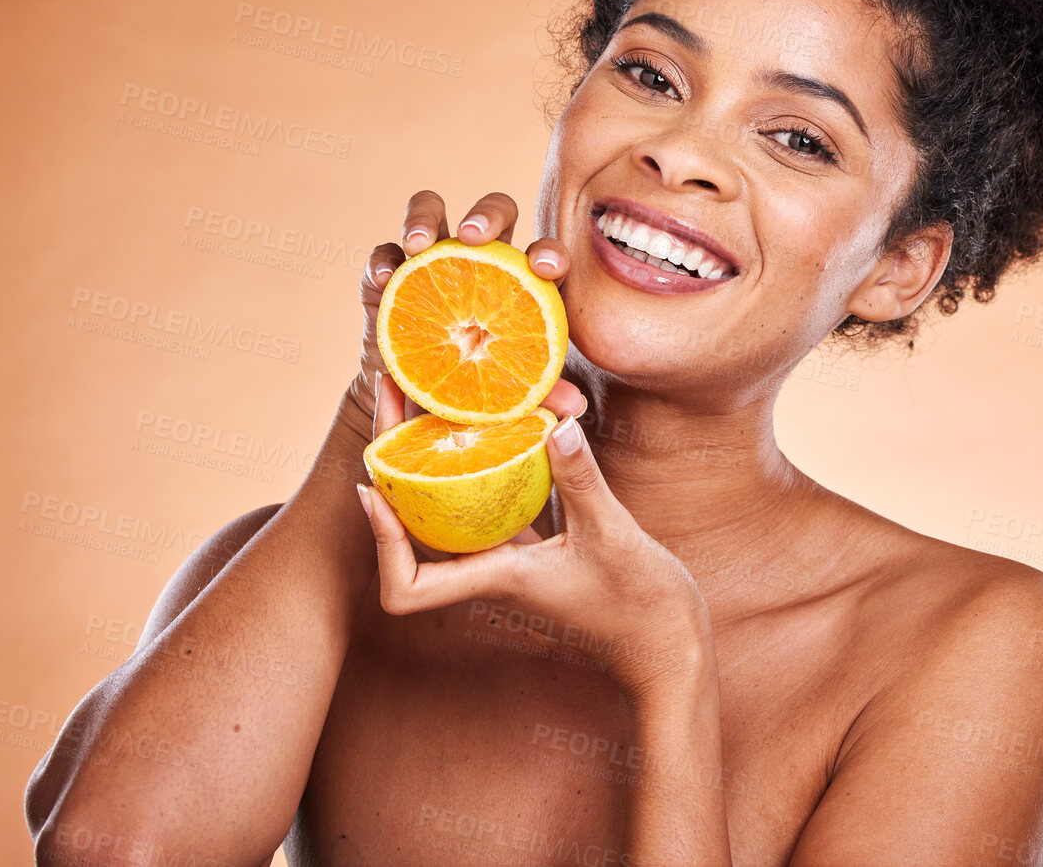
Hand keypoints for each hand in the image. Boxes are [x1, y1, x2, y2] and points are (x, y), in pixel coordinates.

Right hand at [343, 189, 587, 558]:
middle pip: (494, 211)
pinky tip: (384, 279)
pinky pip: (384, 253)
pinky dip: (383, 260)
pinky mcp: (390, 274)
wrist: (419, 402)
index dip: (548, 253)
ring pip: (431, 209)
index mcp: (523, 283)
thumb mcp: (508, 395)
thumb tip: (574, 408)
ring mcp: (432, 259)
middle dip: (487, 215)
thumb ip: (540, 394)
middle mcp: (480, 259)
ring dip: (425, 218)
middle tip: (476, 238)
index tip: (544, 268)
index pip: (543, 255)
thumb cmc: (480, 389)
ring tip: (420, 244)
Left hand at [357, 398, 711, 698]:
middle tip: (391, 396)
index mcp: (497, 579)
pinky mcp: (531, 548)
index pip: (408, 586)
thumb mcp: (614, 536)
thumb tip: (556, 425)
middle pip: (415, 531)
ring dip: (428, 459)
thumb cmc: (642, 608)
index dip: (382, 542)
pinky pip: (485, 506)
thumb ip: (583, 481)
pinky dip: (476, 468)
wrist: (668, 646)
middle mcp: (491, 572)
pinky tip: (485, 427)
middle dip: (394, 466)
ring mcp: (509, 560)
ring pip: (447, 512)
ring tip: (423, 400)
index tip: (374, 488)